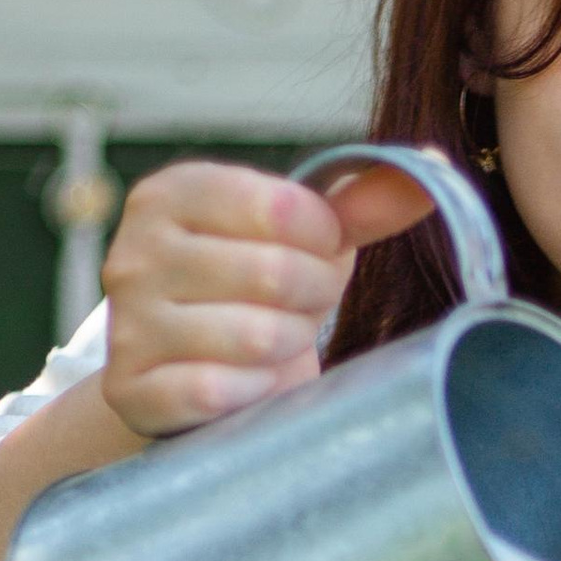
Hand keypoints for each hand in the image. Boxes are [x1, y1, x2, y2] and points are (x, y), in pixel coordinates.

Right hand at [99, 156, 434, 440]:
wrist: (188, 378)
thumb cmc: (255, 294)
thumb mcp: (304, 239)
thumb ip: (361, 204)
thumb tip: (433, 168)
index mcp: (172, 193)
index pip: (282, 208)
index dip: (324, 241)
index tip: (318, 254)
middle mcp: (134, 251)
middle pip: (275, 274)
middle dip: (312, 299)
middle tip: (301, 307)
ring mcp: (127, 324)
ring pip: (255, 337)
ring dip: (286, 347)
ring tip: (273, 342)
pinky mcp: (131, 390)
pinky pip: (218, 391)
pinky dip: (253, 393)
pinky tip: (247, 385)